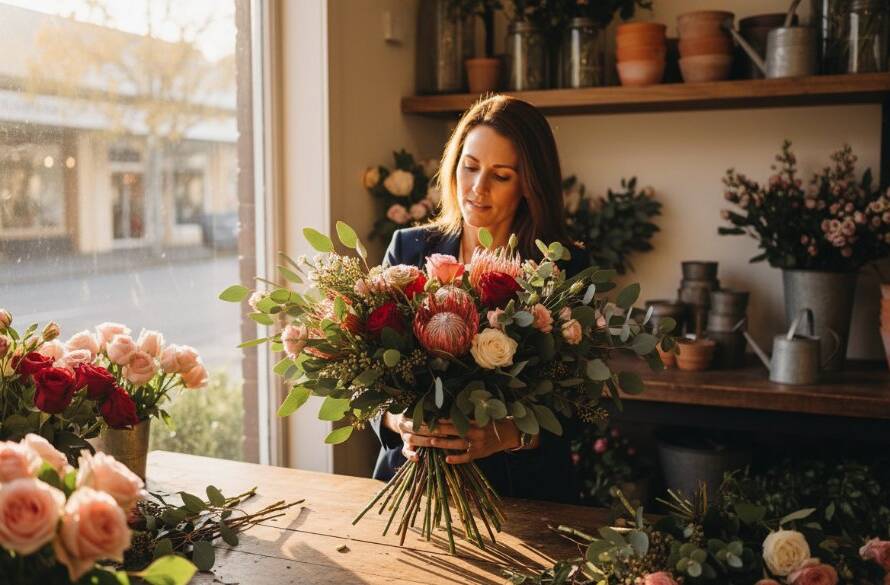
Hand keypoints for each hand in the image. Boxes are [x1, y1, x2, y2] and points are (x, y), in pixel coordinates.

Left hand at [384, 414, 533, 463]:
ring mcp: (476, 444)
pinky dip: (456, 459)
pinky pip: (466, 458)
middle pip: (452, 430)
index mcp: (475, 420)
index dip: (442, 417)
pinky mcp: (479, 454)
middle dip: (437, 429)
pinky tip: (446, 460)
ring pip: (456, 444)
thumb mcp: (483, 415)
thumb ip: (469, 413)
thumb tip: (453, 406)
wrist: (510, 434)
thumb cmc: (493, 422)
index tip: (430, 415)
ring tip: (431, 442)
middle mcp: (475, 432)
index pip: (455, 418)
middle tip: (423, 428)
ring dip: (443, 444)